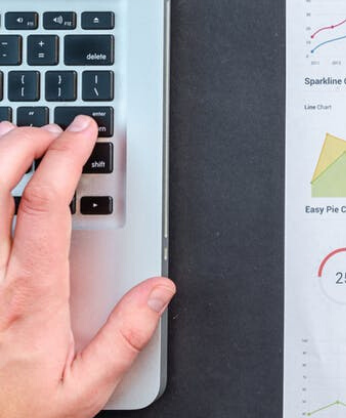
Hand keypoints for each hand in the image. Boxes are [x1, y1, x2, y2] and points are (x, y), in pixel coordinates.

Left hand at [0, 119, 174, 417]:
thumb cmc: (15, 414)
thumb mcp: (84, 390)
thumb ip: (126, 338)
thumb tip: (159, 290)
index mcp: (30, 297)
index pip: (46, 206)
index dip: (65, 157)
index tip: (81, 133)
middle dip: (22, 143)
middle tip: (48, 129)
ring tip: (13, 141)